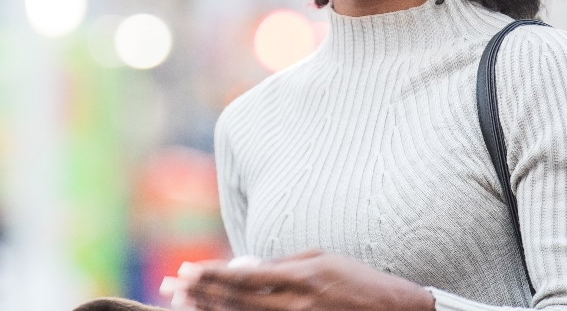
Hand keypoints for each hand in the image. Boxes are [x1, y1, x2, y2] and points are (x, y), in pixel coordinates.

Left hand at [169, 250, 433, 310]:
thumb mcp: (321, 259)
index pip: (245, 277)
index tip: (186, 271)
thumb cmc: (357, 279)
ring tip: (182, 305)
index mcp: (301, 277)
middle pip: (236, 301)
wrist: (395, 310)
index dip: (212, 275)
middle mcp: (297, 304)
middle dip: (200, 294)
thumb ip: (281, 264)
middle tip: (171, 288)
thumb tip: (244, 266)